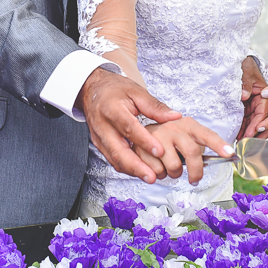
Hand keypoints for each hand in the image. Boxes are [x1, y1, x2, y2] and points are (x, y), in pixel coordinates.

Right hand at [76, 67, 180, 183]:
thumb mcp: (136, 91)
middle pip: (118, 150)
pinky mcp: (99, 144)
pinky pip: (113, 160)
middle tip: (153, 176)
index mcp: (112, 109)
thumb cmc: (114, 89)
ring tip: (151, 178)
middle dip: (136, 166)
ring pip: (115, 159)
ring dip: (132, 171)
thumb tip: (175, 117)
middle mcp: (103, 125)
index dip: (144, 141)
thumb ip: (155, 106)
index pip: (129, 128)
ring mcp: (99, 137)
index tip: (160, 151)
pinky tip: (141, 172)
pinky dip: (127, 168)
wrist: (92, 90)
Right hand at [141, 117, 230, 184]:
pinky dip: (159, 175)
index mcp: (188, 125)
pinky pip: (157, 171)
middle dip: (196, 172)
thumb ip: (198, 148)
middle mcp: (173, 127)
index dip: (219, 144)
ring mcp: (158, 136)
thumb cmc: (168, 140)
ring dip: (174, 174)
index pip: (207, 134)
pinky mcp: (142, 146)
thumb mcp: (185, 138)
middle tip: (195, 179)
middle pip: (192, 153)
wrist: (139, 132)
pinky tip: (157, 166)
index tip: (230, 153)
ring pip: (174, 166)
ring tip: (169, 167)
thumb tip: (217, 159)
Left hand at [239, 56, 267, 137]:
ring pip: (260, 126)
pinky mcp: (253, 112)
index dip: (266, 122)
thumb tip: (255, 94)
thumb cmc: (252, 67)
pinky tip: (237, 136)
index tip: (259, 127)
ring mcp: (263, 110)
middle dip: (258, 133)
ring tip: (241, 142)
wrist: (245, 66)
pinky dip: (245, 130)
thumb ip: (250, 81)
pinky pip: (251, 124)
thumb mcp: (250, 69)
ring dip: (252, 135)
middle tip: (249, 139)